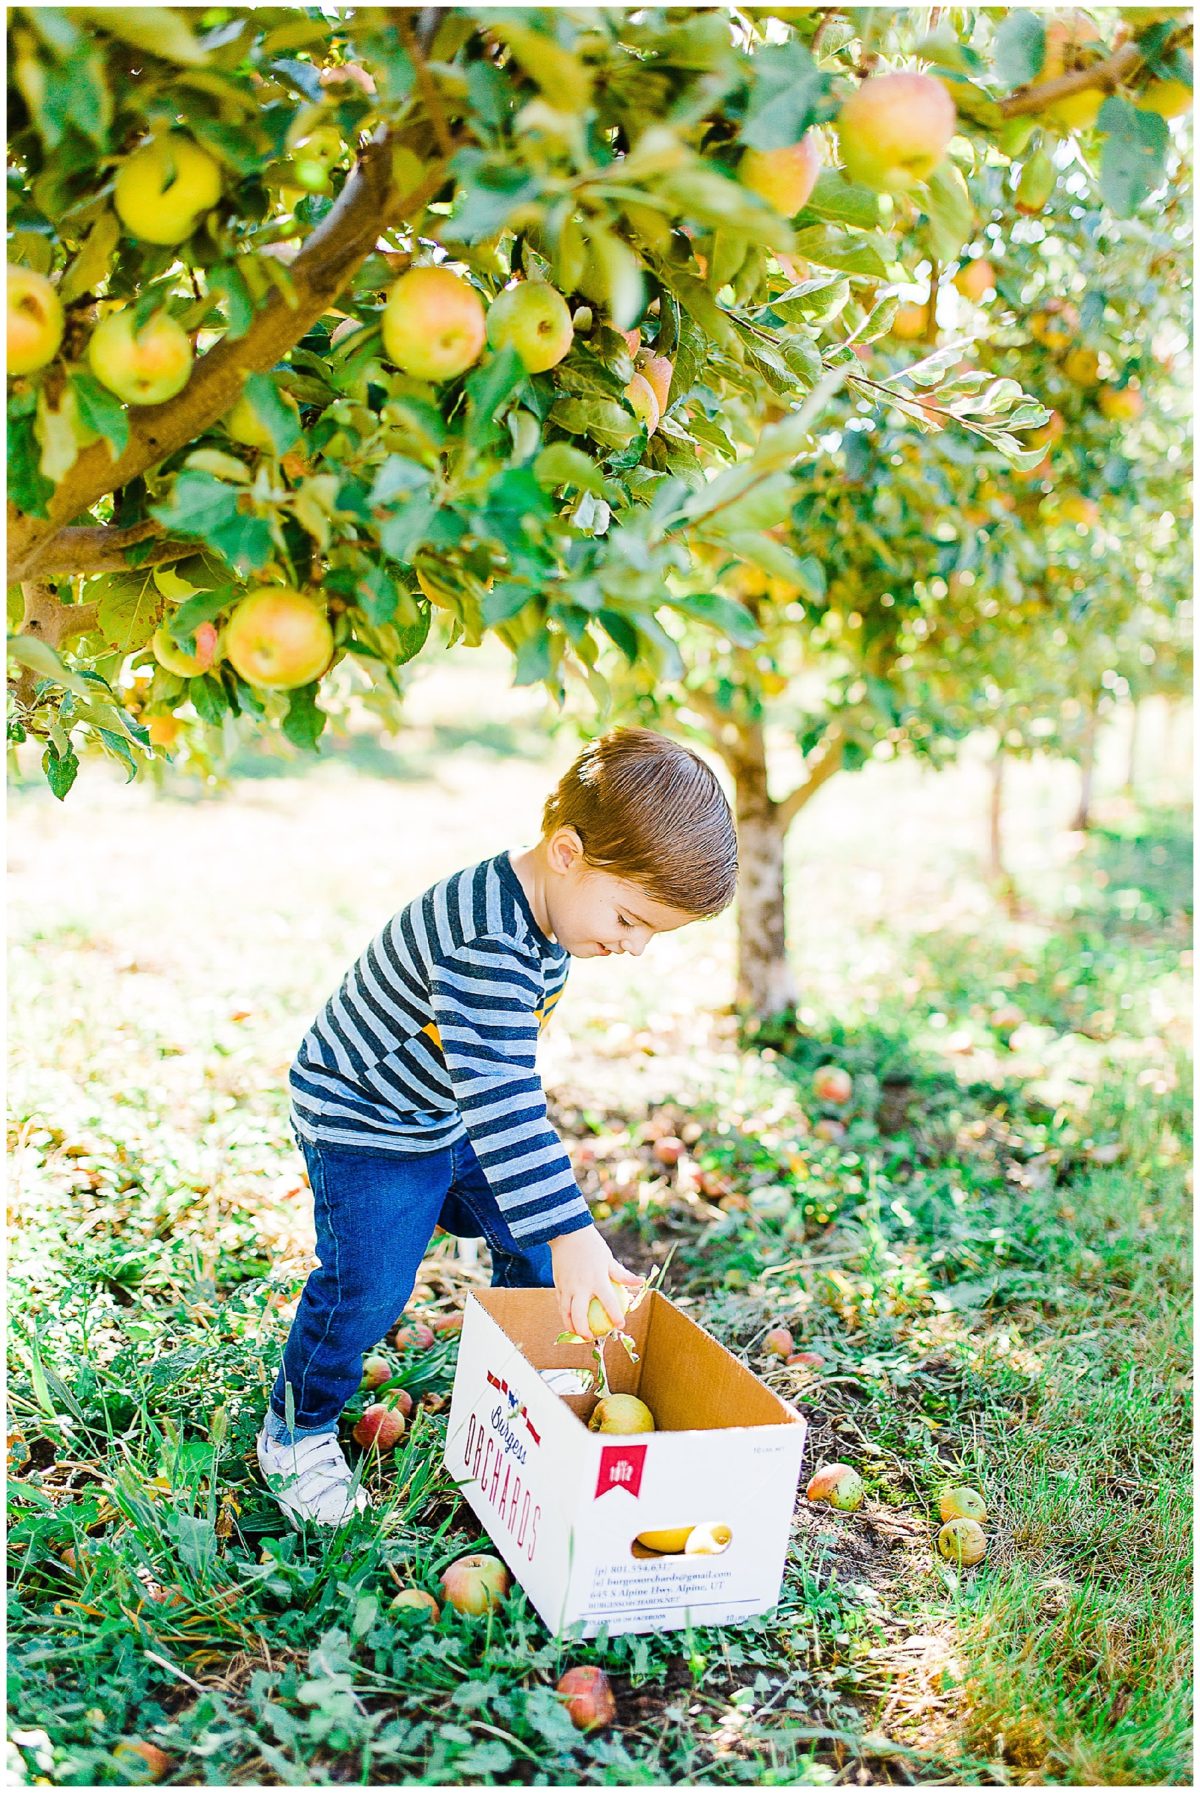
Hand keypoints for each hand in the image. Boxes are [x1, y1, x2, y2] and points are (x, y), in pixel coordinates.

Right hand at [548, 1225, 642, 1339]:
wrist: (567, 1233)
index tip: (620, 1325)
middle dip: (584, 1331)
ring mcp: (567, 1287)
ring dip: (571, 1326)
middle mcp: (580, 1286)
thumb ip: (622, 1275)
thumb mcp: (609, 1259)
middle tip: (591, 1338)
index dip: (615, 1316)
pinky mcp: (558, 1284)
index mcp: (596, 1280)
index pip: (608, 1303)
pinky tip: (570, 1319)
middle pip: (580, 1315)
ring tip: (578, 1334)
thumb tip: (639, 1282)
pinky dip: (565, 1314)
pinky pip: (560, 1304)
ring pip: (566, 1313)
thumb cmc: (591, 1246)